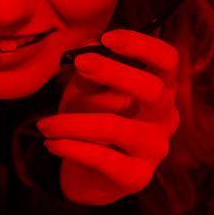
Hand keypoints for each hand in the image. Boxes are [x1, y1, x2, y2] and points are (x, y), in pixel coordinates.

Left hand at [36, 29, 179, 205]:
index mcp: (162, 88)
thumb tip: (88, 48)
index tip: (108, 37)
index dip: (142, 45)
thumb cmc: (91, 119)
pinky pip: (101, 157)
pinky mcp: (137, 177)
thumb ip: (91, 67)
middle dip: (113, 72)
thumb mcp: (88, 88)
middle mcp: (167, 118)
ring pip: (115, 126)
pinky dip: (70, 147)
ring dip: (72, 122)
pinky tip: (51, 142)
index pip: (168, 60)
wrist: (88, 174)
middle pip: (152, 89)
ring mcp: (155, 149)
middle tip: (79, 65)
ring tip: (45, 124)